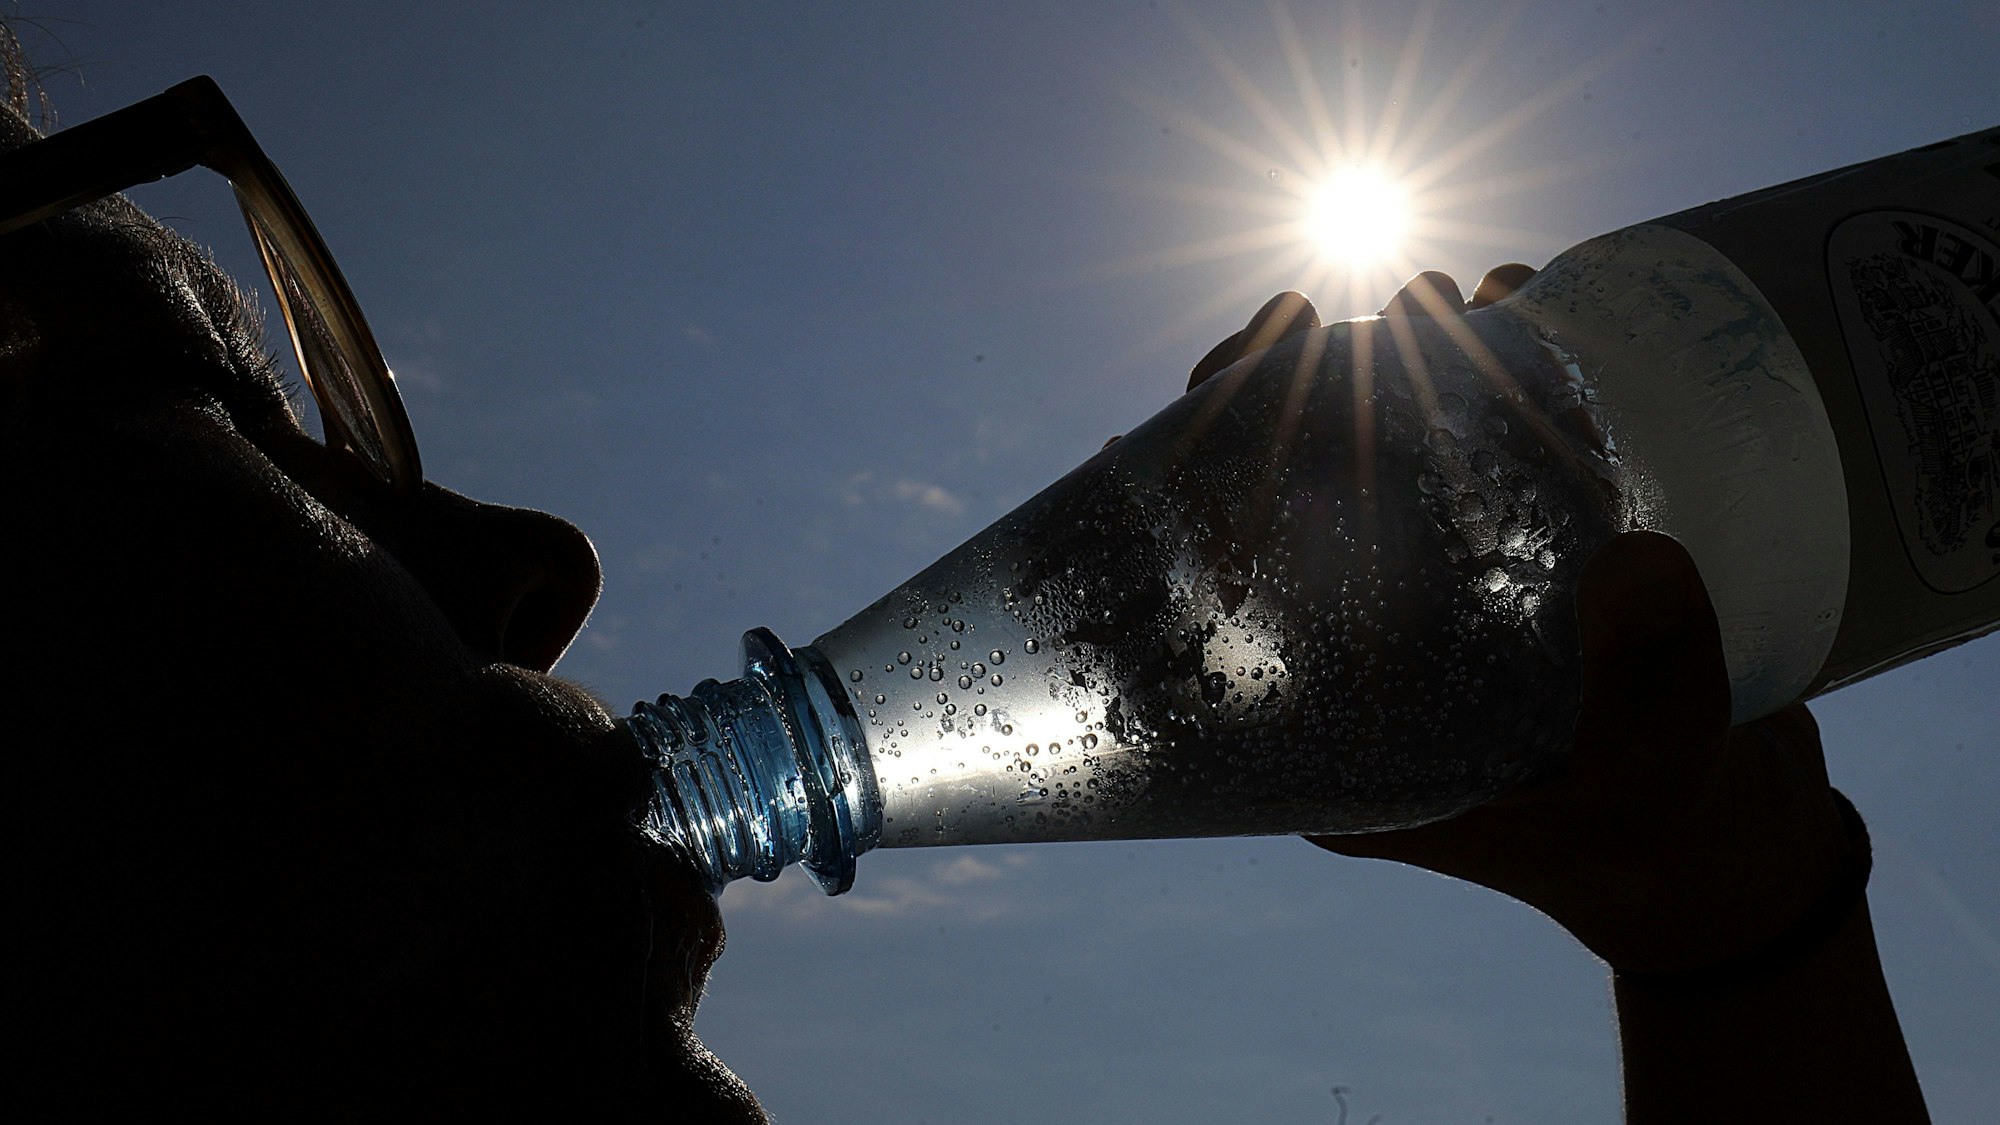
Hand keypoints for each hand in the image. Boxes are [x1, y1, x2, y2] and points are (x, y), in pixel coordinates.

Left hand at [1191, 271, 1851, 974]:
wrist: (1737, 858)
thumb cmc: (1664, 849)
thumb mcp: (1649, 788)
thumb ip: (1645, 695)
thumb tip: (1640, 558)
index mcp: (1333, 729)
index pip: (1231, 576)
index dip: (1225, 455)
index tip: (1259, 351)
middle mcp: (1364, 659)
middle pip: (1304, 495)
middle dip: (1331, 382)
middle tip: (1403, 302)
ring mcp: (1438, 611)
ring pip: (1393, 462)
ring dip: (1416, 365)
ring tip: (1458, 293)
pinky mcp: (1513, 578)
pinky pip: (1483, 460)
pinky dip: (1499, 381)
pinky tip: (1522, 308)